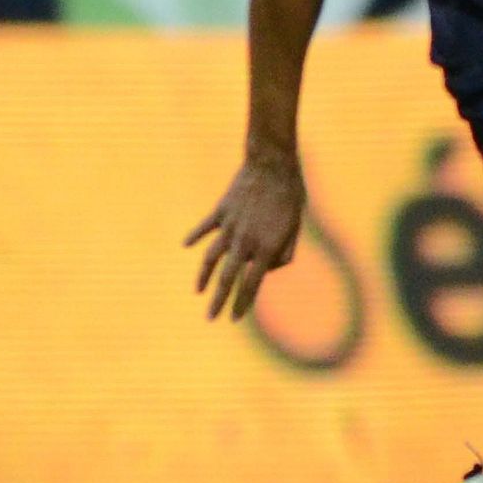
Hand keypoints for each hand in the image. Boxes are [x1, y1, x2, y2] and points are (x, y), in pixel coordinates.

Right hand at [186, 154, 306, 321]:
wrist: (272, 163)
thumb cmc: (291, 195)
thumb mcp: (296, 228)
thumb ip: (284, 254)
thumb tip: (266, 268)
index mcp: (266, 247)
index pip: (251, 285)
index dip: (242, 304)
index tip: (234, 319)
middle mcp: (245, 241)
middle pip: (227, 278)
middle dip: (218, 301)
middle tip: (210, 318)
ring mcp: (230, 226)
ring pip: (211, 257)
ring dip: (203, 277)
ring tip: (198, 291)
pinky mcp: (221, 211)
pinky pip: (204, 228)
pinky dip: (194, 237)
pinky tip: (186, 245)